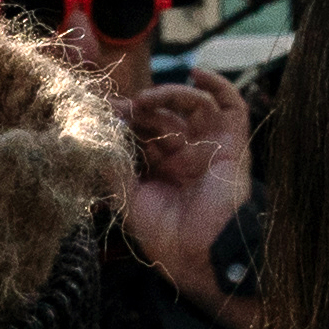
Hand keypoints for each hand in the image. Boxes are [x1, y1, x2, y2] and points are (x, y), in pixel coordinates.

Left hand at [119, 68, 255, 324]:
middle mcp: (185, 153)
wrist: (201, 254)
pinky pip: (232, 106)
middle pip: (164, 115)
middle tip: (122, 105)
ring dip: (169, 96)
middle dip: (142, 107)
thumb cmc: (166, 237)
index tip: (105, 108)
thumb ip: (114, 168)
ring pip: (193, 105)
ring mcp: (209, 146)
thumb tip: (95, 135)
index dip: (126, 117)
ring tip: (147, 100)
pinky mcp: (233, 143)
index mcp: (161, 168)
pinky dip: (218, 85)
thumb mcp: (128, 200)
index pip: (144, 130)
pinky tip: (197, 73)